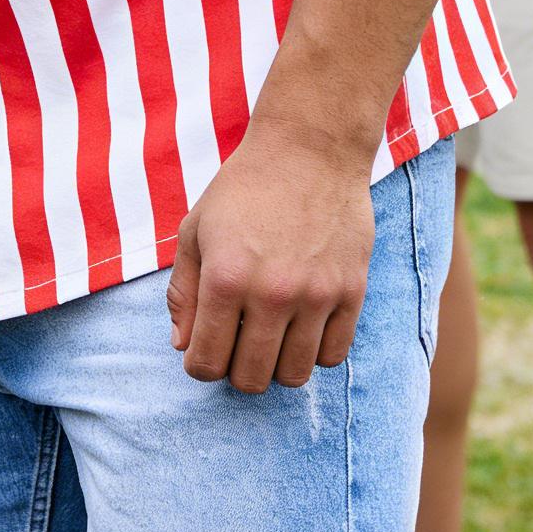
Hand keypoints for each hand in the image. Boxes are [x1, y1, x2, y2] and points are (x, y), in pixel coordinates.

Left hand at [165, 120, 375, 391]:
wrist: (308, 152)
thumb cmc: (243, 189)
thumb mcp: (195, 230)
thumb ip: (183, 292)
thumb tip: (181, 346)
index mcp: (225, 278)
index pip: (205, 361)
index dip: (198, 365)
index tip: (202, 352)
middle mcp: (272, 294)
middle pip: (250, 379)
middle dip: (234, 371)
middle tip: (235, 345)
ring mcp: (316, 296)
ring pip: (293, 376)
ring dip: (274, 366)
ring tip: (267, 337)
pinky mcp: (351, 294)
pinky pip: (332, 357)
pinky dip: (312, 353)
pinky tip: (300, 328)